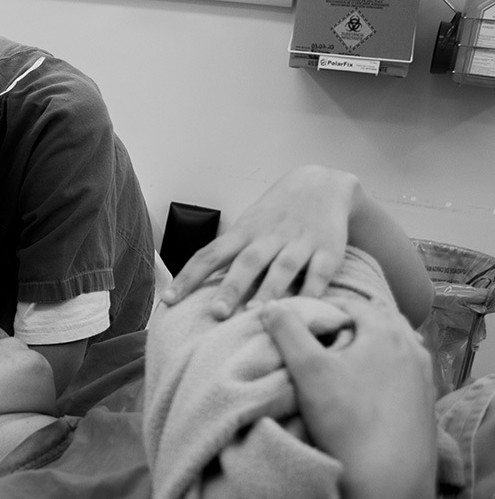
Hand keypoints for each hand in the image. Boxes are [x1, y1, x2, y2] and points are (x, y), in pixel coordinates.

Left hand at [161, 166, 358, 317]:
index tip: (168, 299)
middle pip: (246, 262)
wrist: (324, 184)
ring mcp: (300, 242)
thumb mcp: (247, 228)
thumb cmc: (274, 216)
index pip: (209, 255)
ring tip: (256, 314)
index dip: (187, 277)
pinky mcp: (329, 250)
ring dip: (269, 290)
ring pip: (283, 267)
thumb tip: (190, 292)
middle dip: (230, 287)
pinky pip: (321, 272)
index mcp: (243, 233)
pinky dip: (313, 291)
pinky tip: (305, 309)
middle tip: (216, 313)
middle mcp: (269, 236)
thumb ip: (226, 256)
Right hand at [258, 297, 435, 498]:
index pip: (352, 304)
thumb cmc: (345, 419)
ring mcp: (423, 376)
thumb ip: (287, 331)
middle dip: (353, 322)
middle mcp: (412, 348)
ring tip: (345, 358)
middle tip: (324, 334)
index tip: (304, 318)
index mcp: (385, 332)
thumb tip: (269, 306)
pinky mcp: (425, 402)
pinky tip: (368, 386)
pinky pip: (406, 372)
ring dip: (372, 344)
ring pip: (396, 346)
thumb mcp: (307, 370)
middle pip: (380, 321)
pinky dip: (386, 368)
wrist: (386, 477)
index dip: (325, 307)